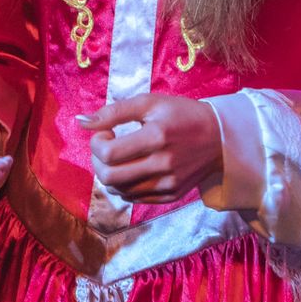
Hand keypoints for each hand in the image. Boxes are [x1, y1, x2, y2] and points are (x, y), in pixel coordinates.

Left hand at [78, 94, 222, 204]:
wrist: (219, 137)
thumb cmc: (181, 114)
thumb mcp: (150, 103)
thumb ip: (113, 111)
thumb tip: (80, 122)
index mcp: (157, 136)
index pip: (108, 153)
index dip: (96, 143)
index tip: (106, 133)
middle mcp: (163, 164)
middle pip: (110, 177)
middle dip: (97, 161)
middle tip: (105, 147)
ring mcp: (168, 184)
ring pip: (120, 190)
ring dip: (109, 174)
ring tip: (118, 157)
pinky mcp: (172, 196)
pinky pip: (135, 198)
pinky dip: (124, 185)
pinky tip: (132, 168)